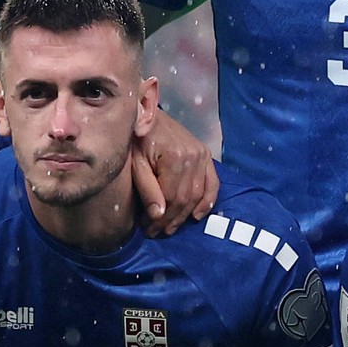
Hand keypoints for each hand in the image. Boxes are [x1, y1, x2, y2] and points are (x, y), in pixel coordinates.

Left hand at [131, 102, 218, 233]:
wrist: (146, 114)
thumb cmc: (136, 138)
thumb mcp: (135, 163)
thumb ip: (146, 188)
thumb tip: (158, 215)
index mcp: (175, 157)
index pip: (170, 197)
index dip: (160, 217)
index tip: (147, 228)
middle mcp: (194, 156)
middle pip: (184, 199)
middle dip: (171, 220)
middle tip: (157, 232)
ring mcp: (202, 155)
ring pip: (197, 195)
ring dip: (185, 215)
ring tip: (170, 227)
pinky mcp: (206, 155)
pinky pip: (212, 183)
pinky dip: (208, 201)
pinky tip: (196, 215)